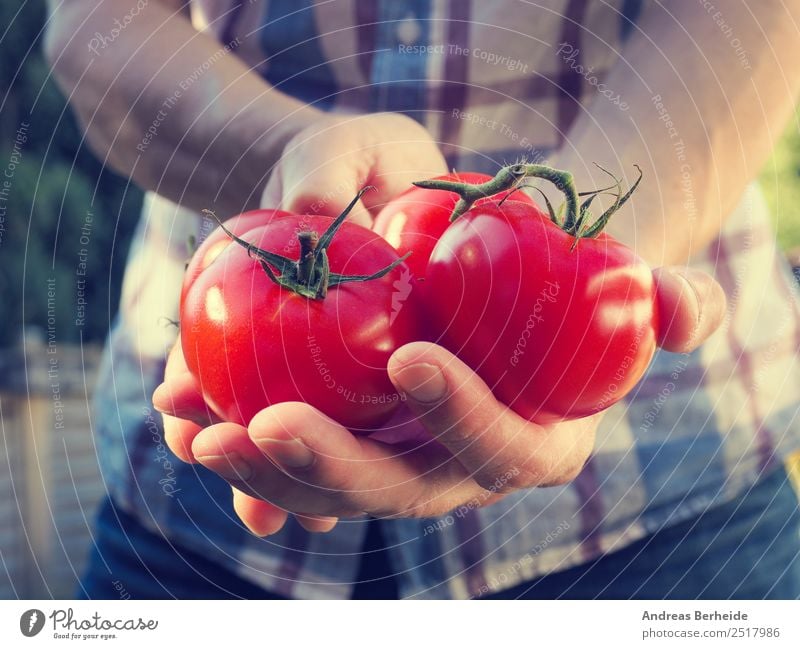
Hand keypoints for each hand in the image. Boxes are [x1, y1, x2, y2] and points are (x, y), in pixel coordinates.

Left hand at [155, 111, 725, 534]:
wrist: (511, 280)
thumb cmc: (566, 272)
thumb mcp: (621, 276)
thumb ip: (669, 298)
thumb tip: (685, 310)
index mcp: (536, 444)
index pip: (507, 449)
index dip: (466, 416)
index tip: (412, 359)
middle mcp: (464, 471)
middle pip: (400, 489)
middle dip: (332, 464)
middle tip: (264, 420)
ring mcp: (402, 462)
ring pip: (332, 487)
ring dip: (264, 466)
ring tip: (198, 427)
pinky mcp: (353, 440)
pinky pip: (295, 456)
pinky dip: (244, 442)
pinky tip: (187, 413)